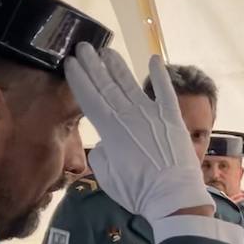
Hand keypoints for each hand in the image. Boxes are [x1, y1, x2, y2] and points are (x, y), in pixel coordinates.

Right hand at [64, 46, 210, 224]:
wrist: (173, 197)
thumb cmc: (138, 191)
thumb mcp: (108, 177)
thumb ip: (102, 154)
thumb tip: (107, 142)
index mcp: (110, 129)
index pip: (89, 98)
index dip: (79, 79)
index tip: (70, 62)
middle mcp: (129, 115)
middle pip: (106, 85)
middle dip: (93, 65)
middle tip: (84, 47)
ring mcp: (152, 114)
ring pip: (130, 84)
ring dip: (118, 66)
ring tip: (107, 51)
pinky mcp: (173, 118)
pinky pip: (166, 92)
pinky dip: (160, 76)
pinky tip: (154, 58)